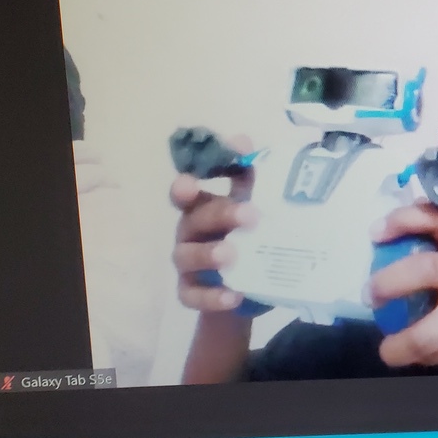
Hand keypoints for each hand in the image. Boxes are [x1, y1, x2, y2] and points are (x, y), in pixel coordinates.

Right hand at [169, 135, 257, 313]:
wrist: (248, 288)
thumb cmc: (246, 236)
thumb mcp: (252, 204)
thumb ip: (247, 176)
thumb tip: (242, 140)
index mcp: (203, 207)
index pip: (187, 192)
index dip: (186, 185)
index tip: (192, 181)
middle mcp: (190, 232)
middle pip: (195, 219)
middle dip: (220, 214)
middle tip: (251, 215)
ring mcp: (187, 265)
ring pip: (186, 256)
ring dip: (208, 254)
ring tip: (232, 255)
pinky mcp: (191, 293)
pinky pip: (193, 296)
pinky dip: (211, 297)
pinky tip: (233, 295)